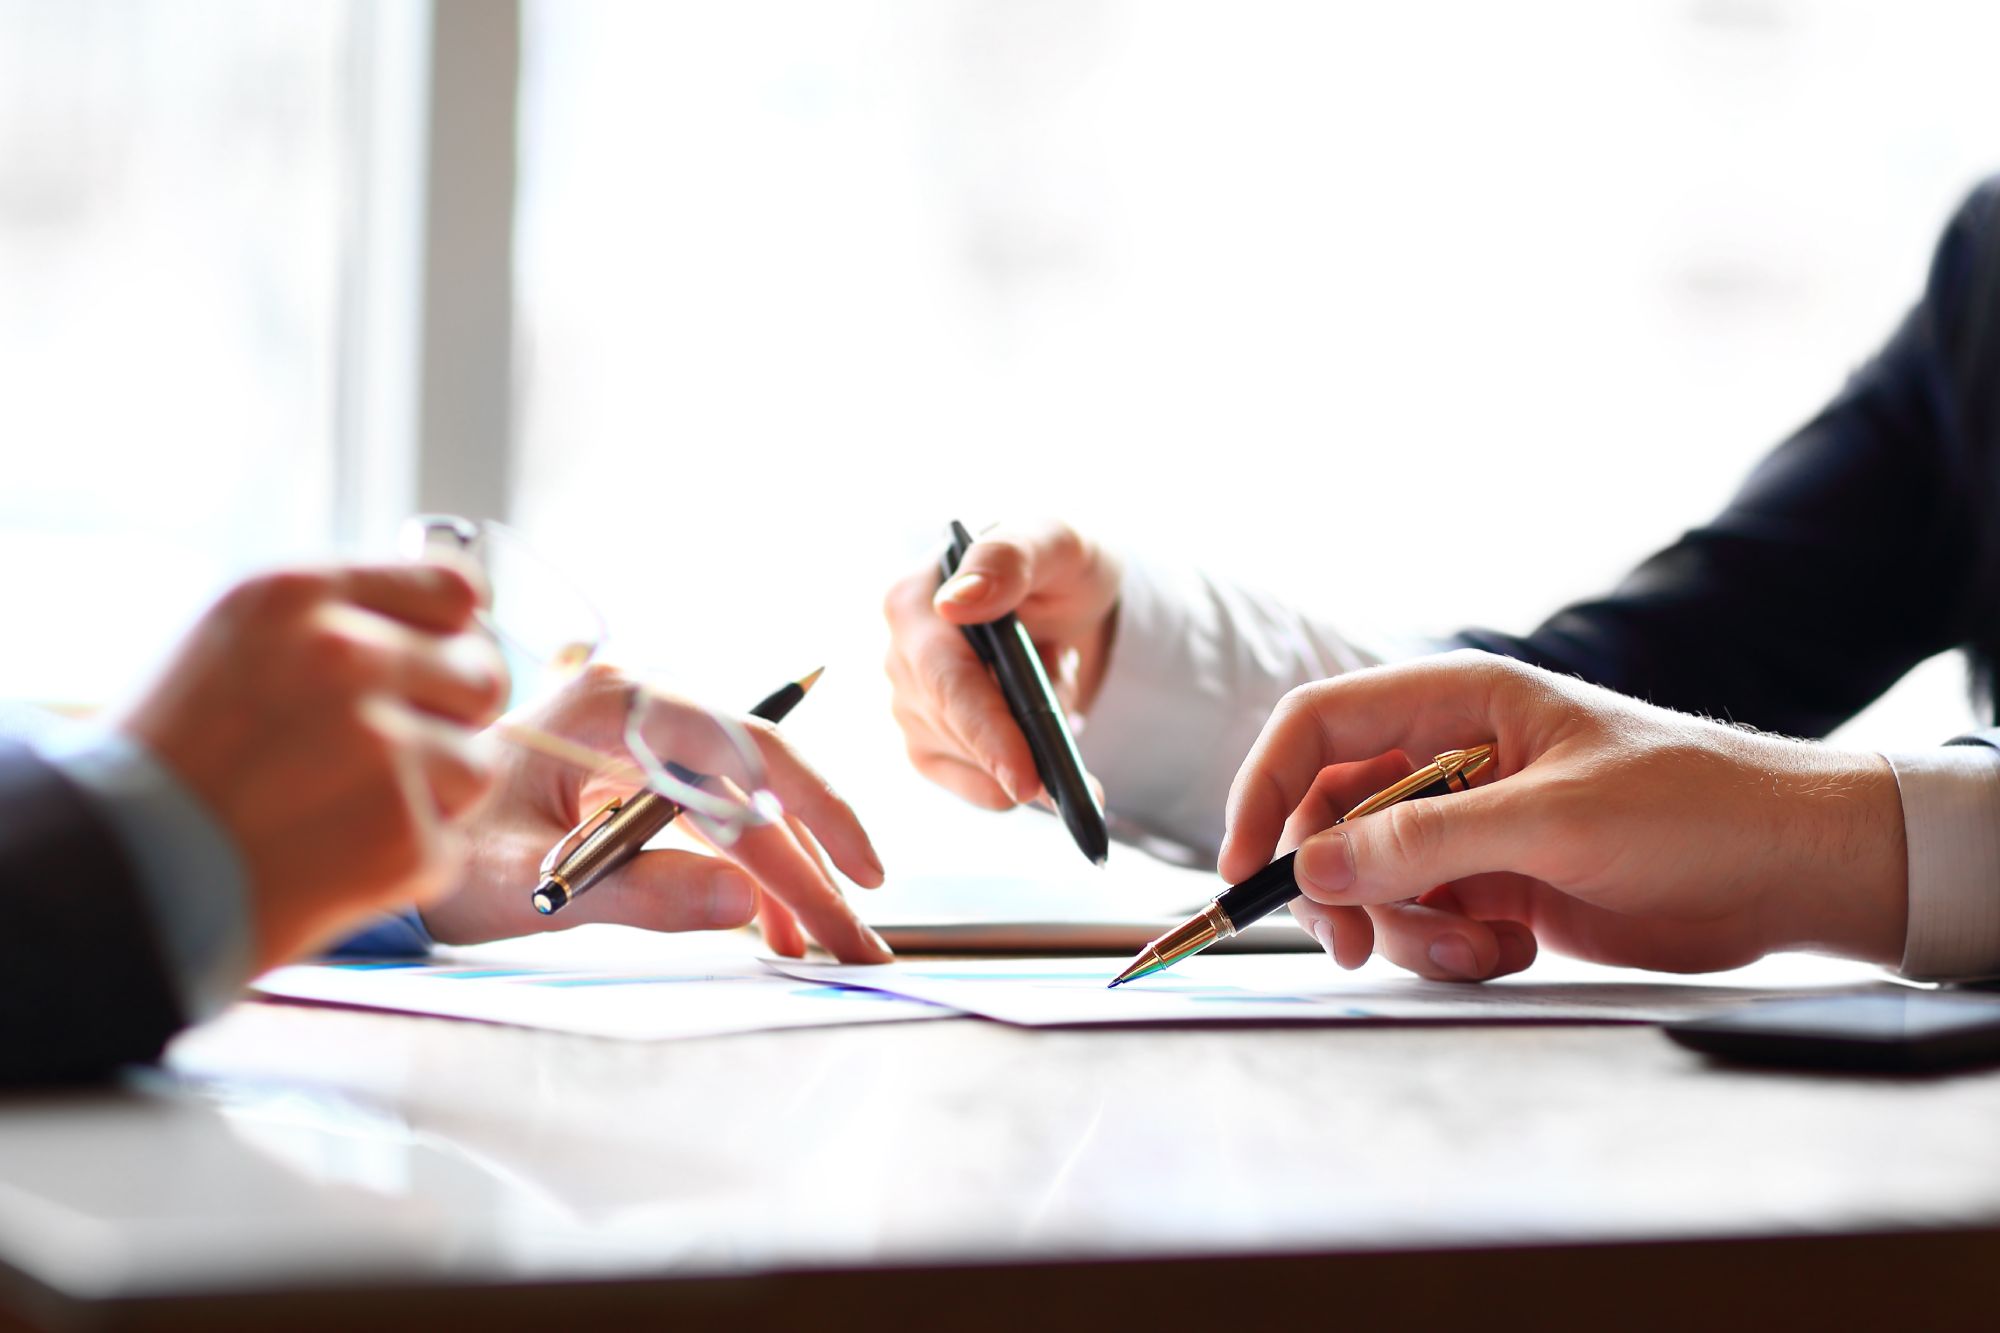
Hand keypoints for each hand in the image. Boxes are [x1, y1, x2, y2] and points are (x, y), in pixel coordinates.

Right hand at [119, 564, 507, 971]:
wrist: (113, 875)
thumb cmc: (172, 759)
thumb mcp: (234, 638)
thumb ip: (341, 616)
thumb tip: (459, 610)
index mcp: (300, 594)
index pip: (454, 590)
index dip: (453, 634)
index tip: (435, 663)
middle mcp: (347, 656)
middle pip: (481, 675)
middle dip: (452, 715)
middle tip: (392, 750)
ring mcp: (380, 746)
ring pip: (476, 764)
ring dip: (432, 794)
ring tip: (345, 810)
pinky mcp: (400, 834)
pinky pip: (448, 843)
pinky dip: (404, 861)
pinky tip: (333, 859)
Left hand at [428, 665, 893, 962]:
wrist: (380, 828)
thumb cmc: (434, 844)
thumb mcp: (527, 881)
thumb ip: (638, 893)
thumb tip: (745, 901)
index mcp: (617, 707)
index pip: (749, 755)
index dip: (817, 815)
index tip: (861, 878)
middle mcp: (641, 712)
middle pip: (758, 788)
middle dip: (811, 870)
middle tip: (856, 944)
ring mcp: (641, 744)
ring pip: (743, 810)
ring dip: (785, 878)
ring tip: (819, 950)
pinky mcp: (635, 779)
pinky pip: (711, 824)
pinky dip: (743, 874)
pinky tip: (769, 926)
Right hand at [883, 520, 1121, 807]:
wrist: (1074, 601)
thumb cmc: (1062, 563)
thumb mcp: (1056, 540)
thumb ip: (1009, 557)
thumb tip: (956, 602)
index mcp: (914, 599)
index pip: (944, 679)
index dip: (986, 731)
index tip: (1026, 778)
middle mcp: (901, 655)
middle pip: (958, 731)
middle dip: (1024, 750)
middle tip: (1081, 769)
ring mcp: (911, 704)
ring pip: (971, 764)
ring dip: (1029, 749)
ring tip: (1059, 686)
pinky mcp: (930, 743)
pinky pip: (974, 788)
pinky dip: (1016, 782)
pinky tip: (1044, 746)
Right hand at [1217, 651, 1908, 980]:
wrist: (1790, 869)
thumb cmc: (1692, 806)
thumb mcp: (1552, 819)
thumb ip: (1426, 842)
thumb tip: (1315, 868)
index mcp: (1457, 702)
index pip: (1318, 728)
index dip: (1266, 790)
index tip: (1246, 867)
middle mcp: (1450, 760)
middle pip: (1332, 818)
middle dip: (1338, 885)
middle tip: (1353, 944)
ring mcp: (1471, 826)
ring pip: (1373, 882)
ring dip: (1405, 928)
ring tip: (1477, 946)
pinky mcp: (1495, 885)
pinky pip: (1424, 922)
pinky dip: (1450, 949)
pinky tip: (1513, 948)